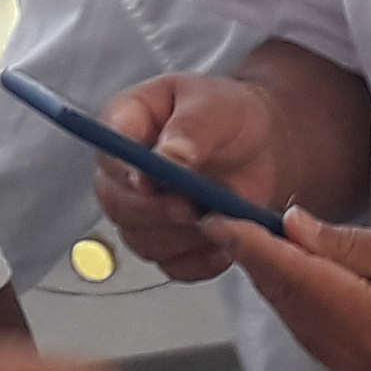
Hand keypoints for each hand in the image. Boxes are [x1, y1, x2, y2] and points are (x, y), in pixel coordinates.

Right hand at [92, 76, 286, 280]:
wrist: (262, 144)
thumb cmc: (229, 113)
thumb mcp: (215, 106)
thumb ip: (190, 130)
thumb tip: (168, 158)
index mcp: (128, 125)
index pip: (108, 153)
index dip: (123, 172)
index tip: (149, 181)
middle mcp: (127, 173)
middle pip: (117, 205)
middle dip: (154, 212)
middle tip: (189, 207)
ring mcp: (144, 212)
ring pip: (143, 241)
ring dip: (182, 236)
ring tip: (217, 216)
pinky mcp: (170, 243)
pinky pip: (173, 265)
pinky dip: (200, 259)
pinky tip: (223, 238)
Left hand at [218, 209, 370, 370]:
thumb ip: (348, 245)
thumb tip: (292, 227)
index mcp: (367, 323)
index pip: (292, 277)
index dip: (251, 244)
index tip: (215, 215)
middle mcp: (352, 359)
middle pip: (288, 304)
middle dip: (256, 262)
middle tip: (224, 221)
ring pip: (298, 324)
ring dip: (276, 284)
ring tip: (252, 242)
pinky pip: (318, 338)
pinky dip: (300, 306)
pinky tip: (295, 278)